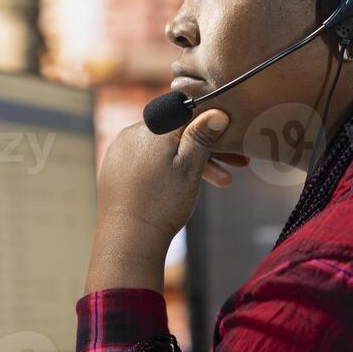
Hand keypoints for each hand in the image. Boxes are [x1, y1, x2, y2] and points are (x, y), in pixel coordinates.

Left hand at [85, 109, 248, 291]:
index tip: (236, 143)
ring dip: (192, 162)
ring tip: (221, 182)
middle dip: (208, 148)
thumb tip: (217, 110)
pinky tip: (186, 183)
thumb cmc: (162, 205)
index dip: (216, 126)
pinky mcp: (115, 169)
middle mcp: (131, 134)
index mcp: (152, 128)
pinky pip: (148, 160)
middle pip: (177, 133)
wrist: (128, 240)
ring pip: (164, 148)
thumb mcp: (190, 168)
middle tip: (237, 166)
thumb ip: (202, 136)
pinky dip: (169, 168)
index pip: (189, 115)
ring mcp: (120, 152)